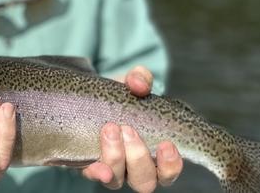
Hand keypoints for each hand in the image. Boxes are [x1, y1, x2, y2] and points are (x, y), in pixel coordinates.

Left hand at [82, 66, 183, 191]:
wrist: (91, 97)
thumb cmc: (122, 97)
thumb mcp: (133, 84)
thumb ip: (140, 79)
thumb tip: (139, 85)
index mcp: (154, 154)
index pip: (168, 172)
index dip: (170, 164)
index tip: (166, 144)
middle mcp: (134, 168)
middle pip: (144, 181)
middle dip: (138, 157)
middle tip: (128, 130)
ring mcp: (111, 169)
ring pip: (117, 180)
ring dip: (115, 157)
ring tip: (110, 129)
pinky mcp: (89, 165)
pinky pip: (92, 175)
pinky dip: (96, 171)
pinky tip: (94, 165)